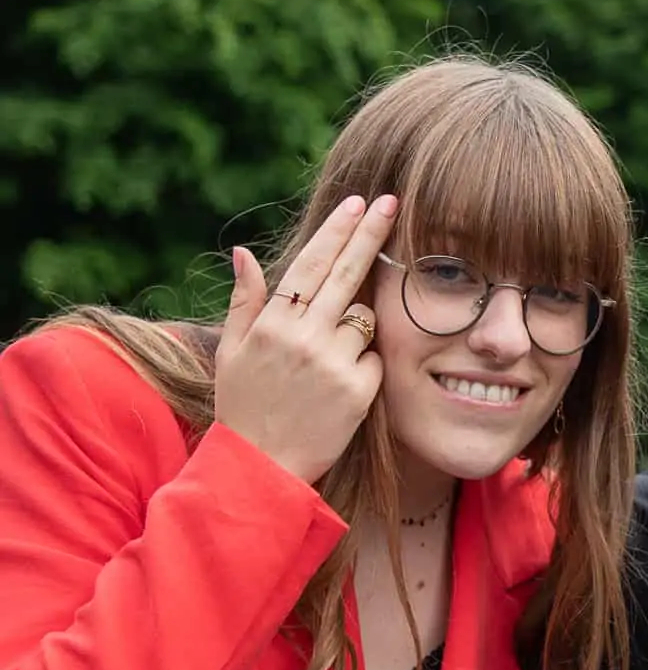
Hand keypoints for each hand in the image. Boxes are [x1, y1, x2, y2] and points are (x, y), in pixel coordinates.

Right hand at [214, 194, 397, 483]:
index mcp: (272, 323)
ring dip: (357, 329)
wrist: (262, 468)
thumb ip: (245, 301)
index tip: (360, 203)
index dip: (338, 231)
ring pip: (365, 321)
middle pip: (347, 274)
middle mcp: (303, 337)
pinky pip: (377, 360)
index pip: (312, 264)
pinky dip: (367, 366)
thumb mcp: (232, 352)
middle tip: (393, 202)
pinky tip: (341, 388)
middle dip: (371, 235)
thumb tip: (244, 252)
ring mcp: (333, 363)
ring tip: (327, 362)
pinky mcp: (359, 391)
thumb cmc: (245, 406)